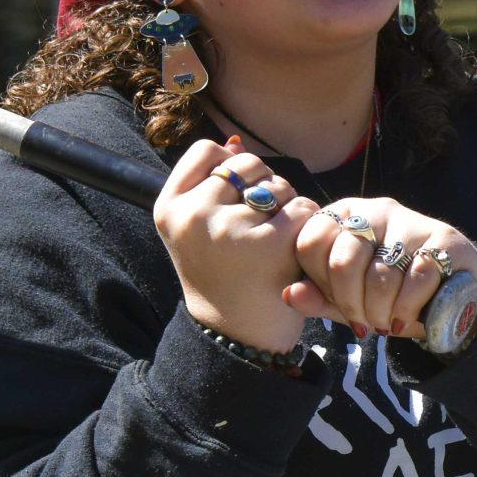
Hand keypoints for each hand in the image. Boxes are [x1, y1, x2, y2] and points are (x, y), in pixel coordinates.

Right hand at [154, 137, 314, 353]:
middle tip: (258, 227)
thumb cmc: (221, 276)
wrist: (236, 336)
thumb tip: (234, 140)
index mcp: (169, 208)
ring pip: (277, 184)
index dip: (230, 167)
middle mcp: (194, 215)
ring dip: (286, 206)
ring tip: (273, 241)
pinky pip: (302, 207)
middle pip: (246, 163)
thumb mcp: (197, 231)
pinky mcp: (271, 243)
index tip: (234, 199)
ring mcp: (231, 229)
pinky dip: (307, 224)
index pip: (207, 152)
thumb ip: (210, 185)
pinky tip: (295, 249)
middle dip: (262, 187)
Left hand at [289, 196, 476, 342]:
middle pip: (343, 261)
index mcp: (343, 216)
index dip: (320, 283)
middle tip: (365, 321)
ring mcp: (409, 221)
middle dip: (352, 304)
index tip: (338, 302)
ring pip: (380, 276)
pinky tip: (406, 318)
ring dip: (381, 313)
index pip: (310, 244)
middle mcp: (373, 210)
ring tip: (386, 322)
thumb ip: (318, 298)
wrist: (452, 293)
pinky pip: (416, 281)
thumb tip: (289, 294)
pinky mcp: (442, 238)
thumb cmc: (390, 294)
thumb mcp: (348, 300)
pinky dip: (407, 310)